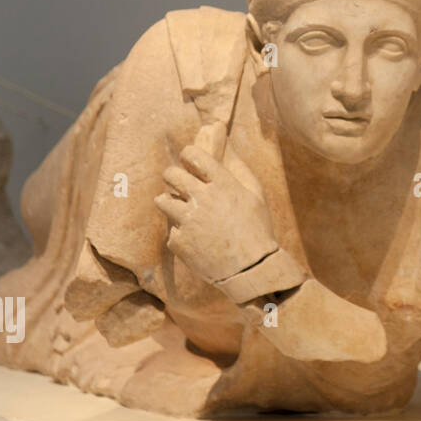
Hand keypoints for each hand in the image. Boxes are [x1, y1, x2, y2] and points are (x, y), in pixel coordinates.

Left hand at [155, 143, 277, 284]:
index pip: (193, 155)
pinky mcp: (179, 241)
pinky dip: (181, 234)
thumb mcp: (257, 196)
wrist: (251, 269)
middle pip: (170, 174)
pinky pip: (171, 230)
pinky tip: (196, 240)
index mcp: (223, 185)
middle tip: (177, 183)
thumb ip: (241, 171)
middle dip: (172, 176)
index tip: (188, 160)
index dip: (187, 155)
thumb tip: (229, 151)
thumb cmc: (258, 230)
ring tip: (183, 211)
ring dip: (170, 203)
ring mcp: (188, 221)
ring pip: (162, 200)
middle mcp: (202, 199)